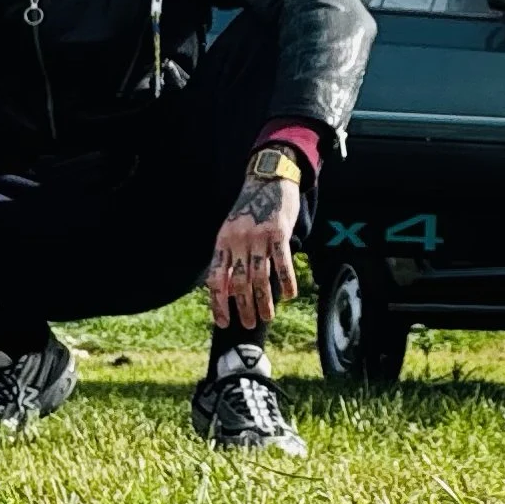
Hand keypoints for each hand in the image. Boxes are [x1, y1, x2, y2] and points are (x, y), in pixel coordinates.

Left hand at [208, 174, 297, 330]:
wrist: (268, 179)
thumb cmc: (250, 209)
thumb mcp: (231, 231)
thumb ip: (229, 258)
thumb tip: (227, 290)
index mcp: (222, 242)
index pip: (216, 279)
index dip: (218, 303)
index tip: (222, 322)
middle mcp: (238, 241)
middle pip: (239, 282)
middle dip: (243, 307)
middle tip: (247, 324)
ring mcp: (258, 237)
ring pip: (259, 277)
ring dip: (263, 301)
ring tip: (267, 316)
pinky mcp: (278, 233)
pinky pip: (282, 263)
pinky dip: (286, 282)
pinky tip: (288, 295)